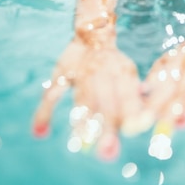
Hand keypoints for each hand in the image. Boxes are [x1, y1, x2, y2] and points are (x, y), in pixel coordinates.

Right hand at [32, 29, 150, 159]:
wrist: (93, 33)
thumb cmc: (114, 64)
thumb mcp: (128, 75)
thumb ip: (134, 99)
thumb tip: (145, 123)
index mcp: (123, 74)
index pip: (128, 96)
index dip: (131, 113)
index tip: (133, 131)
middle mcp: (103, 72)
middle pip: (106, 102)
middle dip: (107, 126)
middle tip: (107, 152)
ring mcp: (81, 72)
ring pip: (82, 98)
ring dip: (82, 121)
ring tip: (81, 142)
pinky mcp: (61, 72)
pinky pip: (51, 94)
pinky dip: (43, 112)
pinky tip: (40, 132)